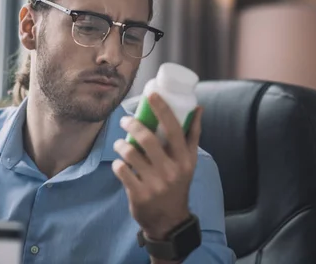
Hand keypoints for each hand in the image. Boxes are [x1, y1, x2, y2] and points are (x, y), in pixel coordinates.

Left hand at [112, 93, 202, 239]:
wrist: (169, 220)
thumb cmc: (178, 183)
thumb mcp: (189, 162)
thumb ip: (192, 135)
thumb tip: (198, 108)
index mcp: (184, 159)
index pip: (174, 128)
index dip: (162, 109)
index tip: (151, 94)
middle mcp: (171, 170)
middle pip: (147, 139)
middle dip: (132, 124)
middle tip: (125, 120)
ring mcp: (155, 183)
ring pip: (131, 153)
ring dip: (121, 144)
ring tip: (120, 144)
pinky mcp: (139, 194)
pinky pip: (121, 170)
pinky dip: (117, 163)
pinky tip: (120, 163)